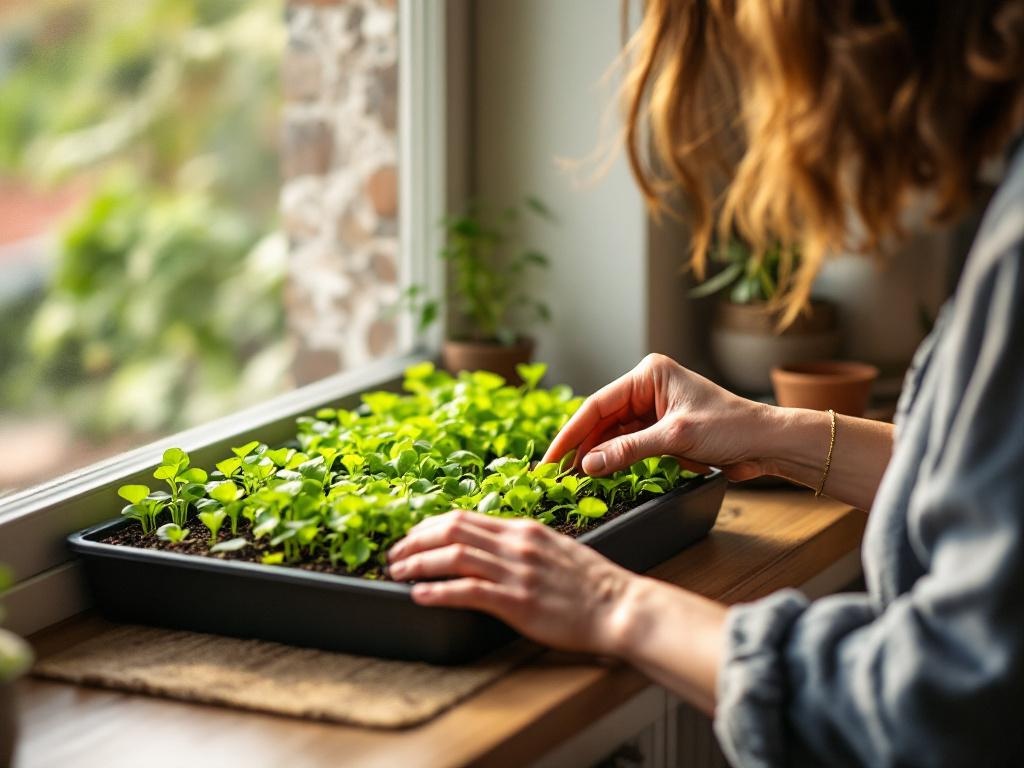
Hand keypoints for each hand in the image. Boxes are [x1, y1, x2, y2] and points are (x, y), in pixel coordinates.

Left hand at [387, 510, 639, 655]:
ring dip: (418, 563)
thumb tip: (486, 549)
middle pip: (451, 530)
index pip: (464, 517)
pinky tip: (420, 595)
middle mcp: (516, 543)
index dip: (429, 526)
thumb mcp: (553, 549)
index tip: (410, 538)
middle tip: (394, 555)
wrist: (619, 606)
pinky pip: (469, 591)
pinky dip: (439, 590)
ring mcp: (516, 571)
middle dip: (414, 541)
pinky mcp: (519, 601)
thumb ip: (520, 545)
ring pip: (454, 556)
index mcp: (523, 529)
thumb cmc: (589, 584)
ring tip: (397, 573)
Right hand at [541, 353, 772, 480]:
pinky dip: (616, 460)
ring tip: (572, 478)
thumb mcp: (675, 437)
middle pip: (601, 420)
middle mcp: (647, 388)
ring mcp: (653, 410)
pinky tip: (599, 474)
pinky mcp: (661, 430)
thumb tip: (588, 464)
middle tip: (556, 474)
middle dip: (580, 446)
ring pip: (613, 435)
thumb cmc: (731, 427)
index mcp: (649, 375)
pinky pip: (629, 445)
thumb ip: (629, 449)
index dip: (571, 432)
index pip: (598, 404)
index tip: (550, 457)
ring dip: (597, 456)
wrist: (767, 443)